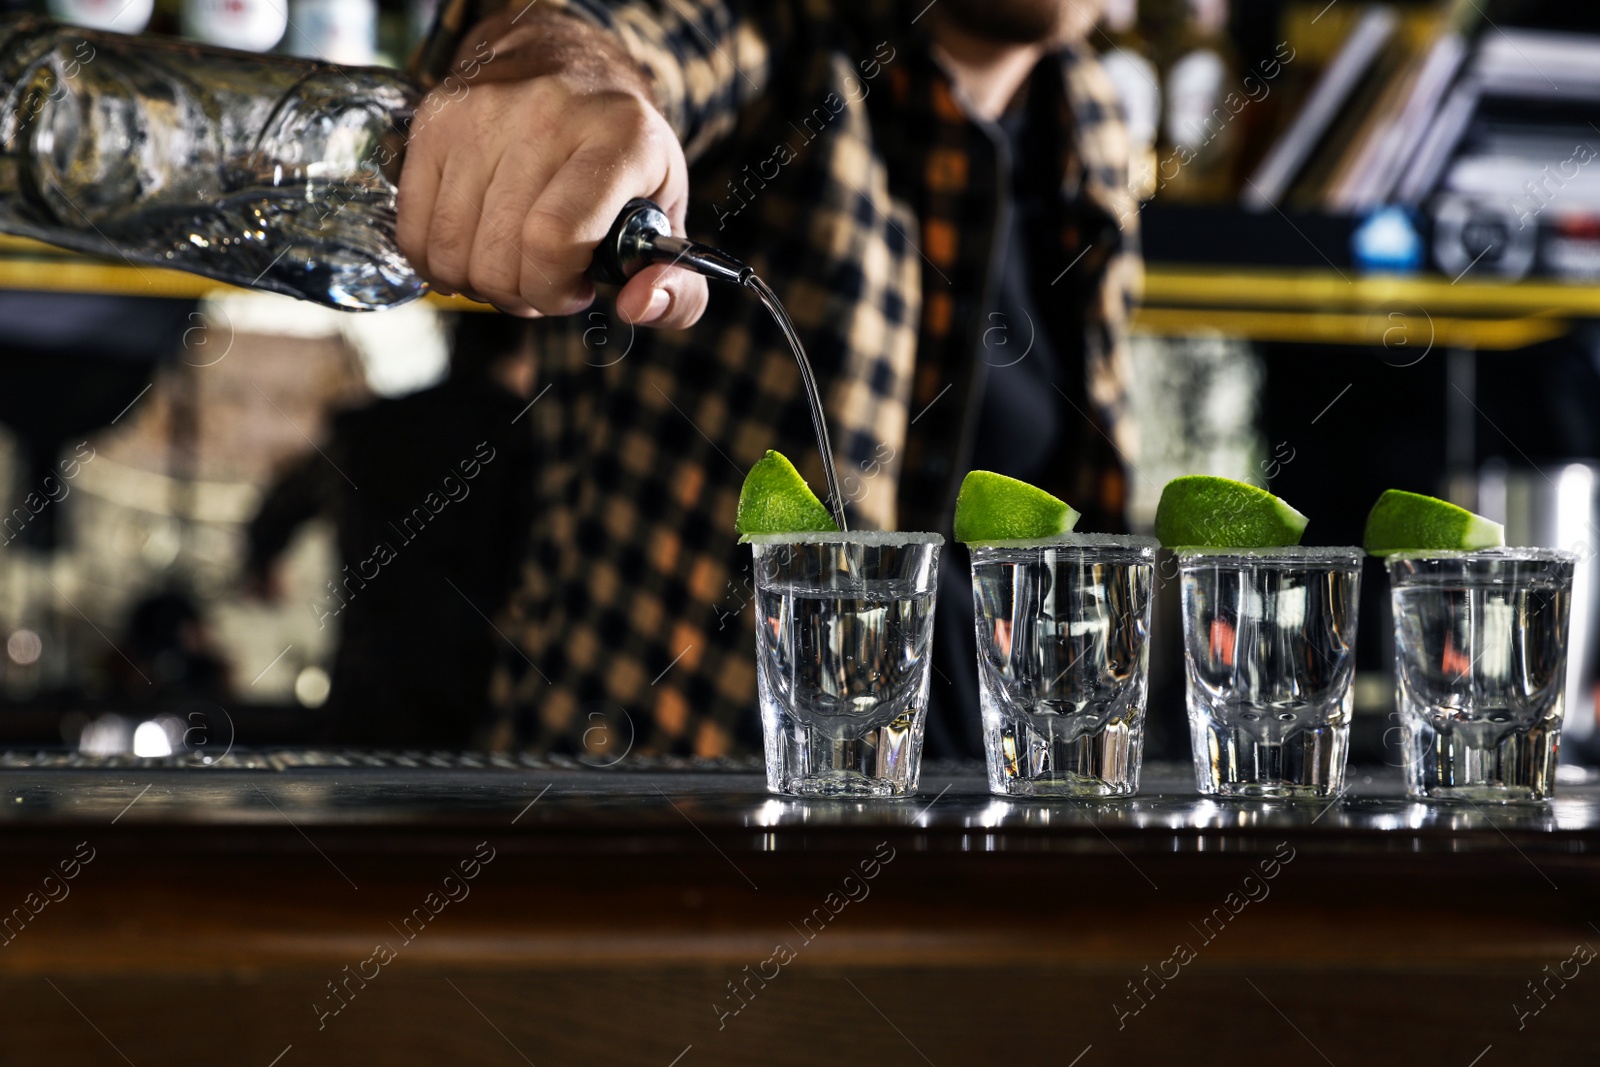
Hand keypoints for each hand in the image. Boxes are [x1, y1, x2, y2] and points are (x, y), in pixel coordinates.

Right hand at [397, 10, 708, 327]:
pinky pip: (415, 230)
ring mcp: (483, 113)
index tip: (576, 289)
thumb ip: (679, 289)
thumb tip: (640, 308)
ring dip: (479, 283)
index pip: (555, 237)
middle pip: (499, 255)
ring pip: (452, 250)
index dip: (555, 287)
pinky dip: (440, 263)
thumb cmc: (620, 158)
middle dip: (520, 294)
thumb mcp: (668, 217)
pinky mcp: (436, 120)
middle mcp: (547, 114)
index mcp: (620, 138)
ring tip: (511, 263)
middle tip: (543, 280)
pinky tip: (474, 249)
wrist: (566, 66)